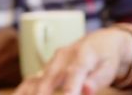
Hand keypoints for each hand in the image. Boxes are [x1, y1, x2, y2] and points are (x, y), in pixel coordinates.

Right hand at [14, 27, 131, 94]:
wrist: (100, 42)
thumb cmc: (107, 58)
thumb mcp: (109, 67)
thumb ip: (98, 79)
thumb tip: (87, 90)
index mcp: (83, 55)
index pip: (74, 73)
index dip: (69, 90)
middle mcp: (63, 56)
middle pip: (49, 79)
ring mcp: (51, 62)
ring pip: (36, 80)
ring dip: (31, 94)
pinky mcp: (45, 69)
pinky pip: (30, 81)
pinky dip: (23, 92)